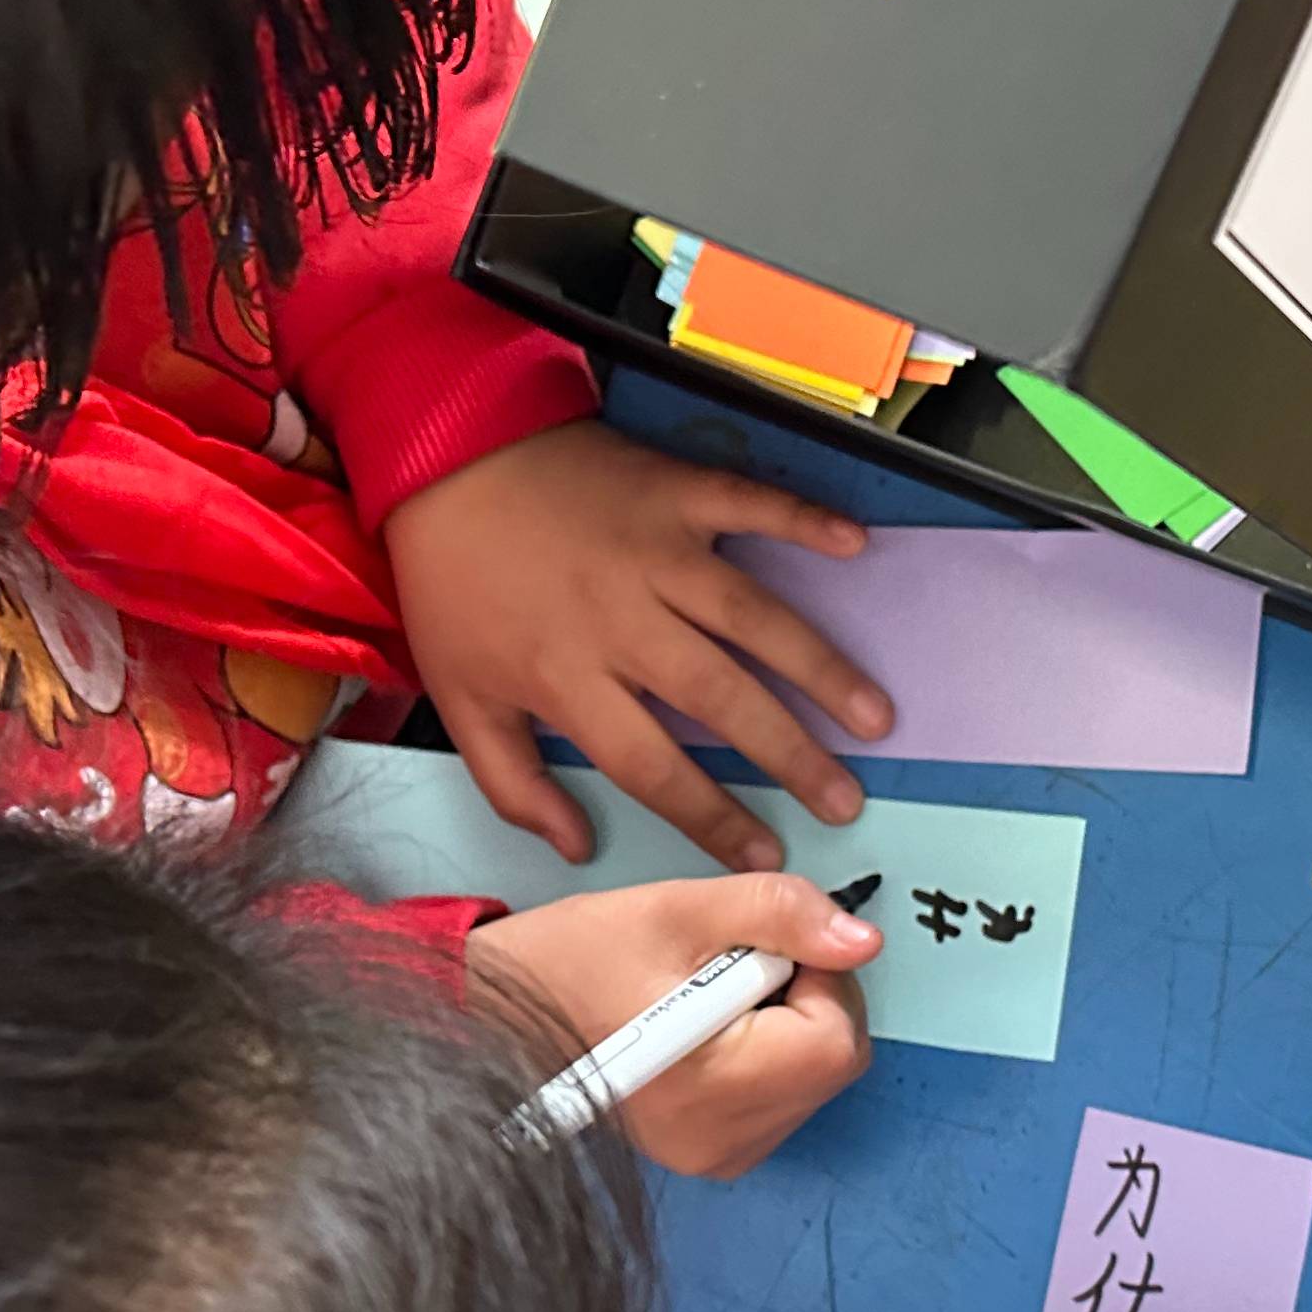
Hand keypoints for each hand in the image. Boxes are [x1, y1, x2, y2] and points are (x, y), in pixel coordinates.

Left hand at [386, 421, 895, 870]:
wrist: (438, 454)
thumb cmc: (452, 581)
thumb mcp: (456, 696)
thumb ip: (512, 782)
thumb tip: (574, 845)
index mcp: (568, 676)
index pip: (653, 767)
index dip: (712, 818)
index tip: (763, 856)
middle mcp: (623, 619)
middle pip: (720, 698)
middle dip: (791, 755)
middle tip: (846, 799)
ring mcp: (656, 550)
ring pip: (752, 616)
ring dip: (818, 666)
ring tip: (874, 716)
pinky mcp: (672, 489)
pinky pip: (750, 504)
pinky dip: (804, 520)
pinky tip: (855, 546)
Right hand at [467, 872, 876, 1177]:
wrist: (490, 1018)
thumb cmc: (567, 963)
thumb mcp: (676, 910)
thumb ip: (778, 913)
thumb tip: (863, 940)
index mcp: (715, 1087)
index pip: (838, 1037)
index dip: (821, 975)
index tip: (762, 946)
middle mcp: (721, 1141)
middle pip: (833, 1061)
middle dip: (804, 997)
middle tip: (729, 967)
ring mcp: (714, 1157)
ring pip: (811, 1078)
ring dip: (784, 1025)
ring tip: (706, 998)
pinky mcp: (706, 1155)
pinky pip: (777, 1097)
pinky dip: (763, 1054)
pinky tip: (705, 1029)